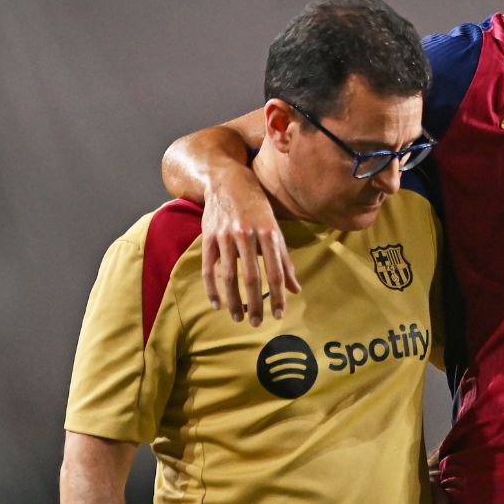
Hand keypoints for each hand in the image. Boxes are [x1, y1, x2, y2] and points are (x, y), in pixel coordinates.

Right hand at [202, 170, 300, 325]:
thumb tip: (296, 289)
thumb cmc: (257, 206)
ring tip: (238, 318)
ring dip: (234, 301)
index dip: (277, 295)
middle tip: (258, 323)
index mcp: (268, 232)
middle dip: (255, 303)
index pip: (275, 271)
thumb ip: (284, 259)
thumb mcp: (275, 228)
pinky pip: (209, 268)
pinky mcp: (208, 237)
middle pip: (252, 276)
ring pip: (229, 275)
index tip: (279, 314)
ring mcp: (225, 235)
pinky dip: (212, 288)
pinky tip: (218, 304)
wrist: (227, 180)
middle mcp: (247, 234)